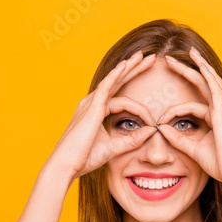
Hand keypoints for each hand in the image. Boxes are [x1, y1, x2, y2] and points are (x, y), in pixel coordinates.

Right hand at [49, 52, 157, 179]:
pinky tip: (126, 65)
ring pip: (114, 80)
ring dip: (129, 67)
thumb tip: (151, 132)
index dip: (141, 108)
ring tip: (144, 56)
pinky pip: (106, 86)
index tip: (154, 121)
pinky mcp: (92, 107)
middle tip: (151, 58)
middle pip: (118, 81)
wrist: (67, 165)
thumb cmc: (85, 158)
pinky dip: (116, 74)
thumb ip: (132, 140)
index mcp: (97, 111)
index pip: (122, 98)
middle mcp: (93, 103)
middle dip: (134, 69)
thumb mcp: (114, 148)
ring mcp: (91, 103)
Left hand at [158, 51, 221, 189]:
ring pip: (210, 81)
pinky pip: (215, 88)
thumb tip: (162, 130)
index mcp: (217, 118)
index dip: (174, 109)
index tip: (159, 119)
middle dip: (188, 70)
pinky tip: (199, 65)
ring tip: (188, 52)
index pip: (193, 104)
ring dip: (199, 65)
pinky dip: (207, 75)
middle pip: (204, 84)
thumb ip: (178, 139)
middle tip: (172, 59)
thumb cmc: (220, 164)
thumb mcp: (194, 149)